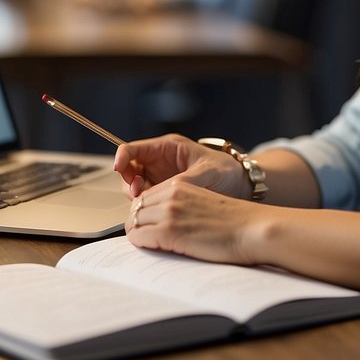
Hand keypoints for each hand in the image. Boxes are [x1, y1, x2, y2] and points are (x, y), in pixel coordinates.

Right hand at [113, 134, 247, 198]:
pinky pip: (145, 200)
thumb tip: (165, 190)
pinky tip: (155, 211)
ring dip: (136, 196)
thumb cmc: (227, 172)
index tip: (119, 167)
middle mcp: (159, 162)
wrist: (240, 187)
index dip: (122, 156)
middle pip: (129, 169)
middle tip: (139, 192)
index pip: (134, 148)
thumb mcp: (208, 172)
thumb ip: (184, 181)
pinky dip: (145, 207)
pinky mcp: (163, 195)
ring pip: (134, 187)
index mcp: (168, 148)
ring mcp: (159, 179)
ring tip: (149, 202)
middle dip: (128, 180)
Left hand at [125, 180, 266, 264]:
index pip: (145, 196)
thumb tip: (162, 222)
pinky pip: (138, 238)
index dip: (143, 212)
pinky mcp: (169, 232)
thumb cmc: (235, 222)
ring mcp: (169, 213)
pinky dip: (141, 245)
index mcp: (180, 185)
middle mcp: (171, 195)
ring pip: (134, 223)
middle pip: (136, 209)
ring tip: (150, 246)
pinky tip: (154, 250)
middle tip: (146, 238)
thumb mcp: (203, 202)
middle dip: (138, 224)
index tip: (147, 225)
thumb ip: (182, 205)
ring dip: (138, 235)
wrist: (253, 229)